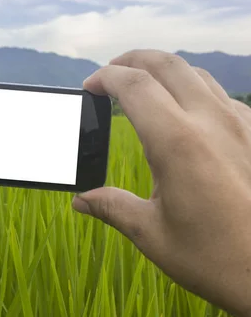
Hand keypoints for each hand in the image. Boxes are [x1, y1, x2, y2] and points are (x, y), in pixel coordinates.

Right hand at [73, 50, 250, 316]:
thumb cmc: (215, 257)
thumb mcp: (151, 232)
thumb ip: (112, 206)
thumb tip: (81, 200)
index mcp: (178, 143)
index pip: (135, 86)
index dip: (107, 78)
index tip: (90, 87)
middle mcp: (211, 123)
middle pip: (166, 64)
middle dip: (132, 59)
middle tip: (110, 72)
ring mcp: (239, 125)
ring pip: (196, 74)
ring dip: (163, 70)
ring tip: (142, 86)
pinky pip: (220, 94)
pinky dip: (192, 88)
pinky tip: (184, 112)